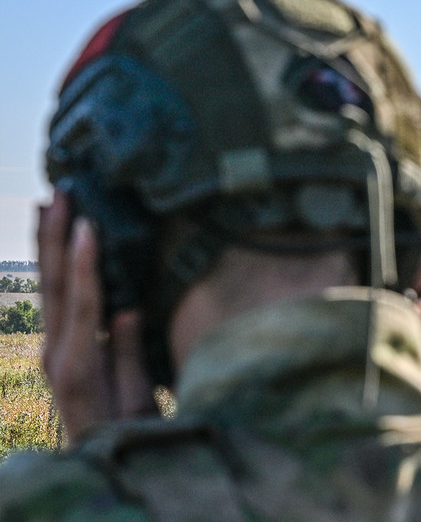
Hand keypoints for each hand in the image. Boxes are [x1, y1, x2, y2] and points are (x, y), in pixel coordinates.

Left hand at [38, 191, 157, 445]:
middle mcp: (58, 354)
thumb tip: (126, 308)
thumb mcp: (138, 400)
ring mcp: (54, 352)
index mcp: (79, 365)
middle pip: (54, 286)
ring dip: (48, 244)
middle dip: (54, 237)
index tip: (87, 224)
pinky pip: (57, 301)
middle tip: (58, 194)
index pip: (82, 303)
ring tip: (48, 205)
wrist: (103, 462)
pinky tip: (59, 246)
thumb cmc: (132, 434)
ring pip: (49, 289)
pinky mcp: (59, 351)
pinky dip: (57, 268)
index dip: (84, 263)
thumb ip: (127, 353)